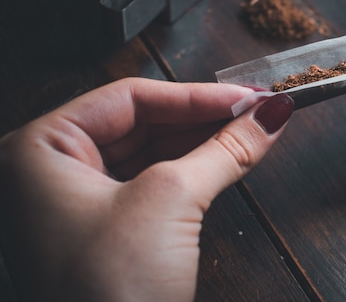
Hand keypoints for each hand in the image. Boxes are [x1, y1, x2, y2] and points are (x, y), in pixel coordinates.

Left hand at [0, 78, 293, 301]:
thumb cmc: (106, 292)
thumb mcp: (170, 202)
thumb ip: (226, 149)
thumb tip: (272, 113)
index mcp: (41, 150)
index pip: (129, 99)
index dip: (196, 95)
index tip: (249, 95)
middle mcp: (53, 171)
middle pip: (142, 123)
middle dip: (204, 117)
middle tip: (258, 110)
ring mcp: (80, 202)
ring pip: (152, 153)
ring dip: (205, 142)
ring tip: (253, 128)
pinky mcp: (108, 228)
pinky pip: (155, 184)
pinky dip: (195, 171)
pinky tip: (228, 157)